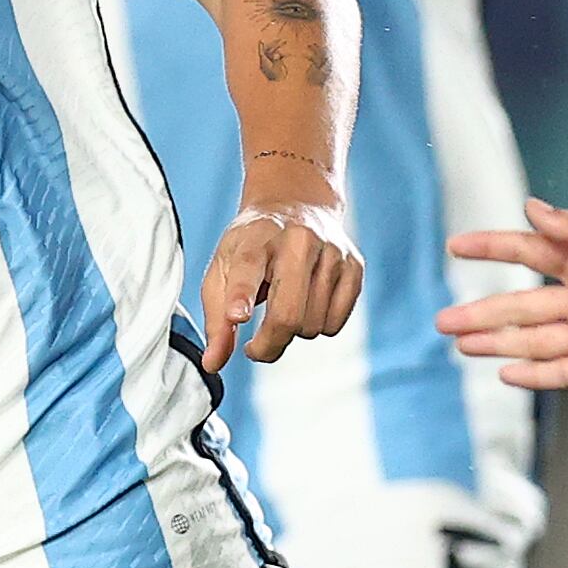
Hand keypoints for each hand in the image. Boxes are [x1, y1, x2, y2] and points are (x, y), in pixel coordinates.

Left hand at [198, 197, 359, 369]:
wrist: (295, 204)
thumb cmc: (254, 245)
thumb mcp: (222, 271)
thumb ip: (217, 320)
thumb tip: (214, 363)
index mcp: (257, 237)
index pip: (248, 267)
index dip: (241, 295)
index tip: (237, 316)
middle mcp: (297, 239)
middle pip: (287, 314)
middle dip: (269, 344)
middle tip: (256, 347)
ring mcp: (331, 251)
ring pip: (312, 325)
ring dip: (294, 331)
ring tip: (284, 303)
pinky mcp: (354, 265)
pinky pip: (335, 323)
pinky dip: (319, 325)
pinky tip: (308, 302)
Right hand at [439, 198, 567, 391]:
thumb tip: (531, 207)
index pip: (527, 252)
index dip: (492, 249)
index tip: (456, 247)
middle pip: (521, 307)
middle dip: (482, 312)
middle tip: (443, 321)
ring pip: (533, 341)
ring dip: (496, 343)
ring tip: (462, 345)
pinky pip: (561, 372)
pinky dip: (533, 374)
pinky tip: (505, 372)